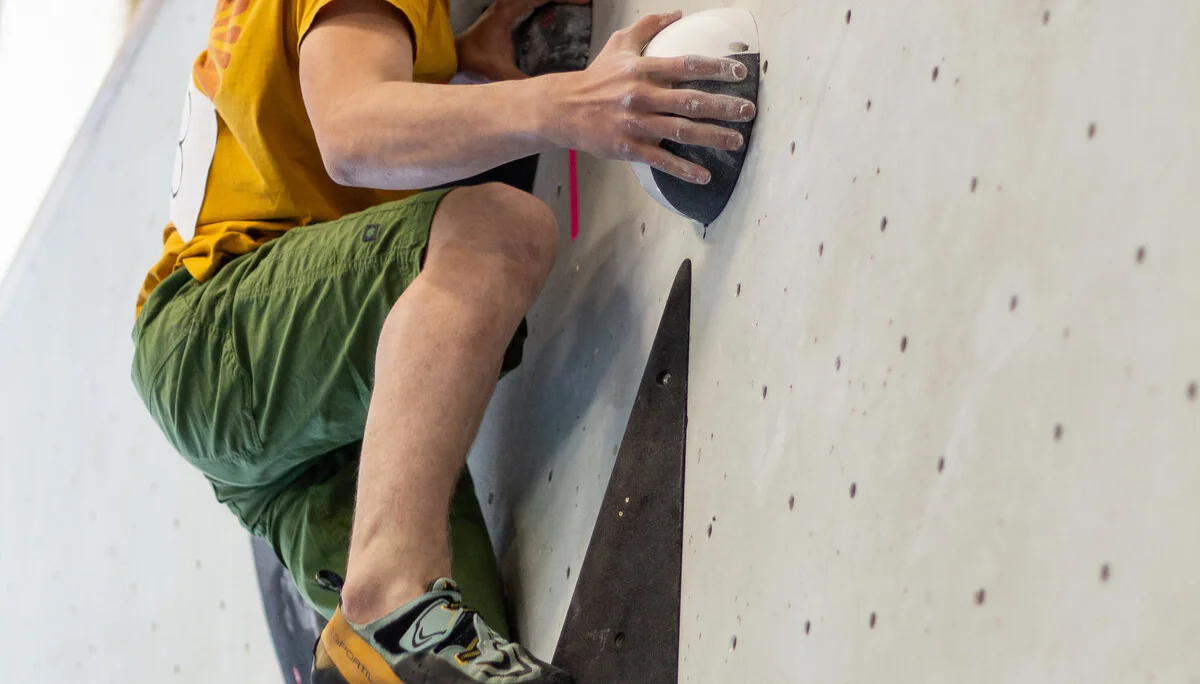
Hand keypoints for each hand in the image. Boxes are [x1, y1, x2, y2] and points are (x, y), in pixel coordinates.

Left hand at [456, 0, 588, 81]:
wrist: (456, 55)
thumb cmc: (476, 59)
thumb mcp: (502, 72)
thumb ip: (524, 81)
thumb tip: (548, 91)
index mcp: (509, 9)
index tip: (583, 0)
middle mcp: (509, 3)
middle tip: (584, 3)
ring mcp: (507, 7)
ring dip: (554, 1)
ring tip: (575, 5)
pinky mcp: (507, 14)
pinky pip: (531, 3)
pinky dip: (546, 5)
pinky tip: (556, 12)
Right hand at [542, 11, 756, 183]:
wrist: (562, 109)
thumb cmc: (596, 77)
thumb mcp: (619, 45)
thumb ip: (649, 27)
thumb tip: (678, 14)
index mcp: (642, 69)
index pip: (686, 65)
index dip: (715, 68)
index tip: (739, 73)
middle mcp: (641, 96)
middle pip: (691, 101)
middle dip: (724, 106)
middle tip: (749, 111)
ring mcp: (635, 124)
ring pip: (681, 132)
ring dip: (713, 137)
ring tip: (736, 140)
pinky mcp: (628, 148)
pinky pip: (661, 160)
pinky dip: (683, 169)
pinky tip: (704, 175)